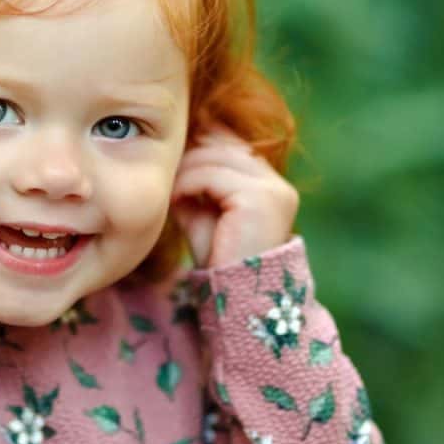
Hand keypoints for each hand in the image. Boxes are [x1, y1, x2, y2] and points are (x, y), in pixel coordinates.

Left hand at [169, 122, 297, 268]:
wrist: (236, 297)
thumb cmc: (219, 259)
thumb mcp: (203, 214)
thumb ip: (196, 185)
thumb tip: (178, 154)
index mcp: (271, 187)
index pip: (233, 146)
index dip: (200, 148)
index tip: (172, 163)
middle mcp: (278, 185)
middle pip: (224, 146)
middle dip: (190, 156)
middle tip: (165, 176)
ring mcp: (273, 190)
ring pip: (216, 157)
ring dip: (185, 170)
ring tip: (170, 191)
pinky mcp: (259, 198)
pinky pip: (213, 175)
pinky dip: (188, 183)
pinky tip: (175, 199)